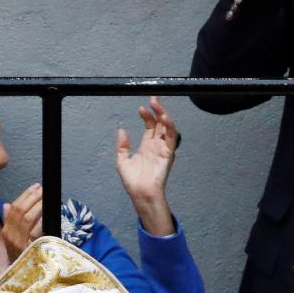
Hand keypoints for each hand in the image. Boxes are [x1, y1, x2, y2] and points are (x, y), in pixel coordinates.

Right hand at [2, 183, 43, 262]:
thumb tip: (7, 204)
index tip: (36, 186)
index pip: (13, 208)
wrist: (21, 278)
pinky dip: (41, 220)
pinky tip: (47, 214)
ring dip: (38, 206)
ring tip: (47, 198)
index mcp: (6, 231)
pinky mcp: (27, 249)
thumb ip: (10, 221)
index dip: (25, 195)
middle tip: (43, 189)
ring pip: (27, 218)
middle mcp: (9, 236)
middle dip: (33, 197)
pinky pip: (34, 231)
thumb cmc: (21, 256)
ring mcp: (18, 243)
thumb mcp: (13, 239)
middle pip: (20, 211)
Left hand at [115, 96, 175, 236]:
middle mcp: (156, 145)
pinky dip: (170, 127)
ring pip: (167, 128)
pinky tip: (165, 118)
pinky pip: (171, 138)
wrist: (140, 193)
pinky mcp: (168, 154)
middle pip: (160, 124)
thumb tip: (122, 130)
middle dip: (157, 110)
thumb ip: (122, 146)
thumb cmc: (133, 181)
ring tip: (157, 105)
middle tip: (153, 99)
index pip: (150, 126)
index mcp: (147, 146)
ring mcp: (163, 148)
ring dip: (164, 115)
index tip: (141, 108)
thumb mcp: (122, 161)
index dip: (147, 116)